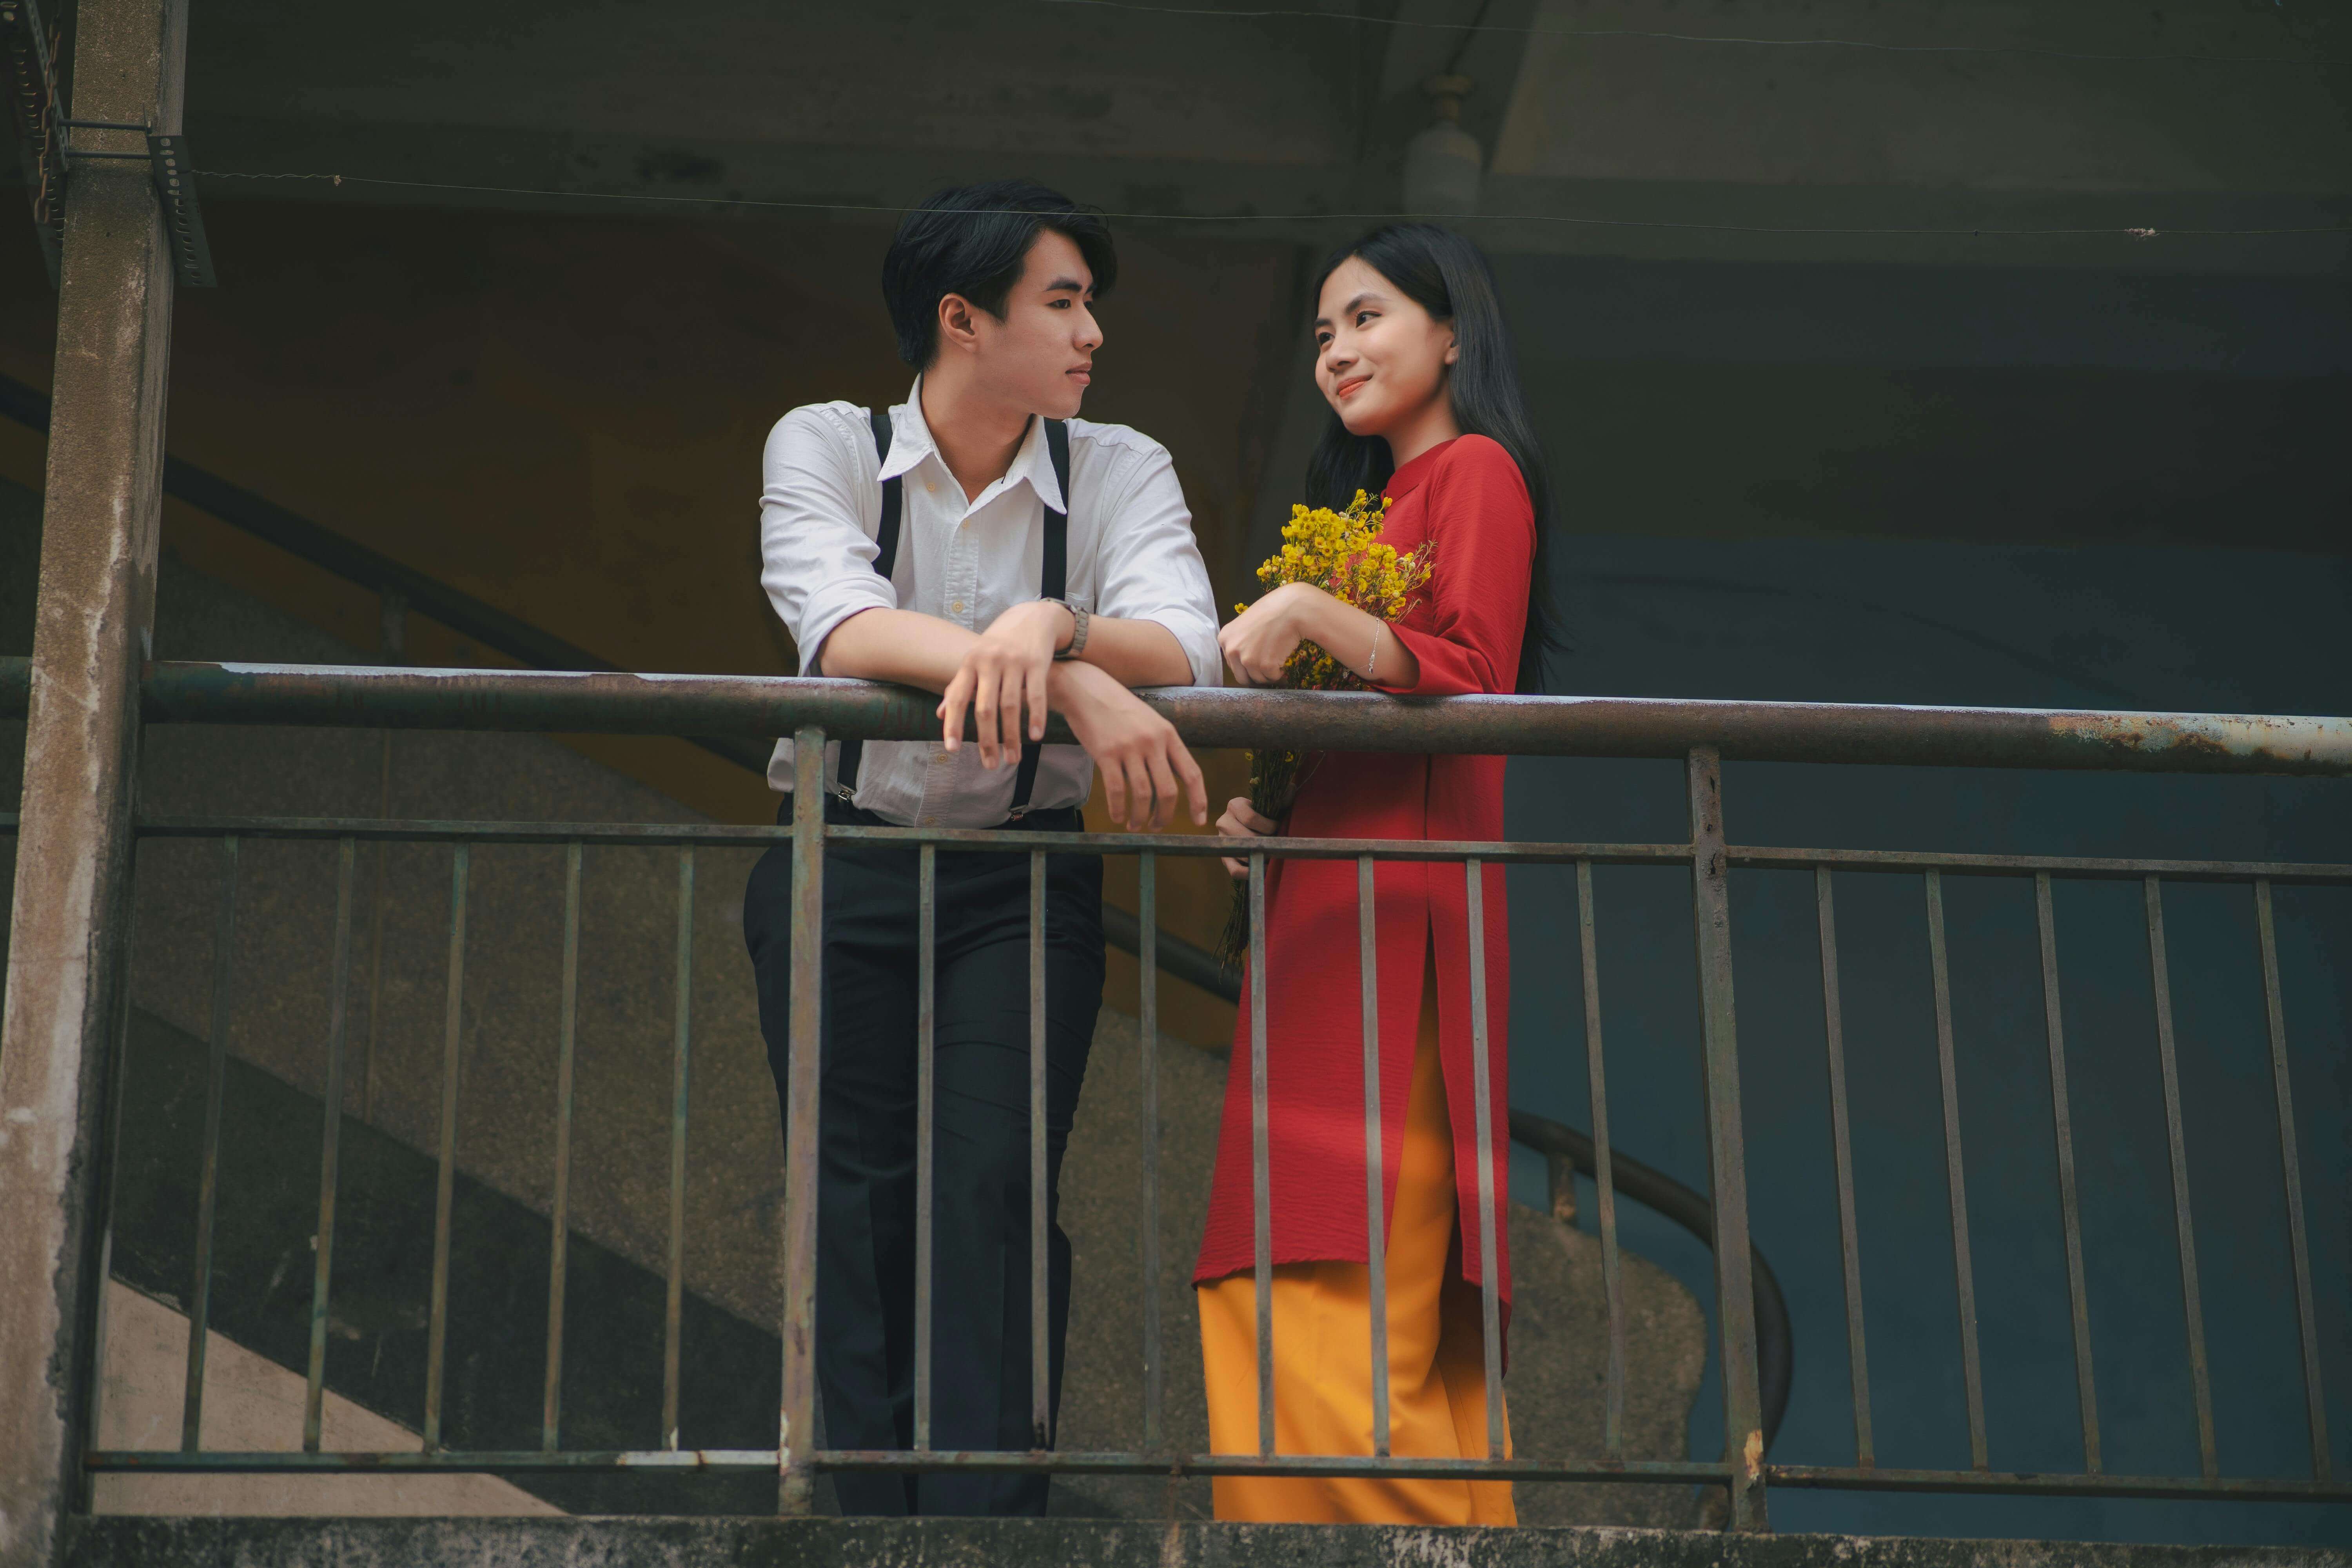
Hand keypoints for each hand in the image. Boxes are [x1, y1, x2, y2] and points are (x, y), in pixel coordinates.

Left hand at [938, 599, 1076, 768]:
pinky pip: (1035, 695)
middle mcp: (990, 661)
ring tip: (1012, 759)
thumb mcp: (975, 660)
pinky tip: (1035, 737)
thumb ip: (958, 686)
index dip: (953, 724)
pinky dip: (1035, 718)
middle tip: (990, 765)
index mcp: (970, 662)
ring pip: (1010, 706)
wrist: (1032, 618)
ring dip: (1011, 737)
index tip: (951, 749)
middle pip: (985, 708)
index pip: (957, 698)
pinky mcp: (1037, 662)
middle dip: (986, 740)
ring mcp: (1014, 661)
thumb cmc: (998, 645)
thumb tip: (940, 714)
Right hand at [1056, 662, 1209, 831]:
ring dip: (1139, 816)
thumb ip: (1162, 747)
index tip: (1198, 820)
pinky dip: (1118, 810)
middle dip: (1164, 815)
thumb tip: (1168, 784)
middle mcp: (1153, 741)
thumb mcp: (1149, 721)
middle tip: (1157, 826)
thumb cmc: (1117, 708)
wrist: (1086, 689)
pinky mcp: (1106, 753)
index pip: (1192, 773)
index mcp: (1168, 734)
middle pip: (1168, 790)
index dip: (1198, 800)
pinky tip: (1117, 817)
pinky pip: (1116, 790)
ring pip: (1142, 794)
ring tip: (1135, 825)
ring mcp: (1129, 747)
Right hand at [1216, 795, 1278, 878]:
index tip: (1278, 828)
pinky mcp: (1224, 858)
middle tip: (1277, 843)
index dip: (1269, 826)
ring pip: (1242, 853)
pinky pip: (1235, 870)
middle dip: (1266, 842)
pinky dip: (1251, 872)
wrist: (1254, 828)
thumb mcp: (1274, 803)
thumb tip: (1291, 788)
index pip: (1250, 818)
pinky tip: (1263, 868)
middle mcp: (1223, 821)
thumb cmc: (1268, 814)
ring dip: (1261, 857)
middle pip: (1247, 837)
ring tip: (1273, 855)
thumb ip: (1283, 796)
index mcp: (1234, 805)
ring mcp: (1222, 841)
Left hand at [1218, 581, 1321, 686]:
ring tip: (1277, 661)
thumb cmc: (1271, 612)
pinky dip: (1279, 673)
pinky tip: (1283, 662)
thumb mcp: (1245, 624)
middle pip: (1242, 676)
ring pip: (1258, 678)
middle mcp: (1232, 650)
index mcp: (1225, 639)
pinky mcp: (1264, 665)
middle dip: (1255, 674)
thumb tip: (1243, 661)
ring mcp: (1247, 659)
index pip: (1232, 664)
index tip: (1257, 662)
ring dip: (1269, 674)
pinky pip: (1272, 677)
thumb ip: (1239, 642)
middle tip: (1267, 668)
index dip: (1246, 665)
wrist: (1291, 609)